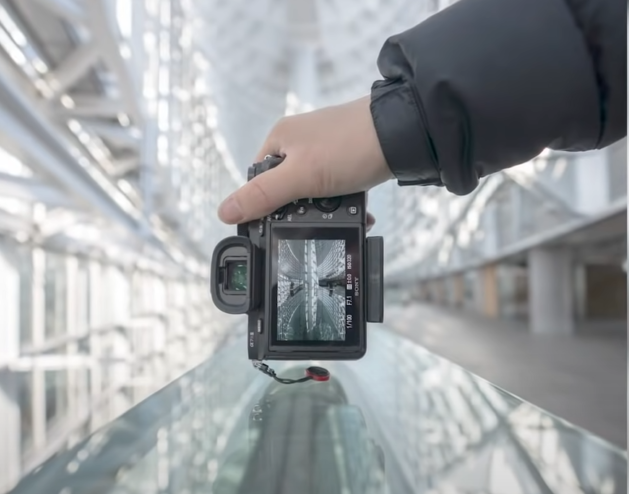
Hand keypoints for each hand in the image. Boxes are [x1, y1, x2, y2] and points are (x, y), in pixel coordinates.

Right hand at [216, 95, 391, 226]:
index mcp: (280, 139)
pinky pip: (336, 189)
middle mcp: (299, 140)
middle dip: (302, 209)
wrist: (404, 134)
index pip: (257, 180)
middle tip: (318, 218)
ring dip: (327, 209)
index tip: (278, 222)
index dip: (265, 204)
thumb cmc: (350, 146)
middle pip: (286, 188)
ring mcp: (325, 149)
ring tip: (343, 214)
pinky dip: (345, 202)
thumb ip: (262, 195)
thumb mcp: (300, 177)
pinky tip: (358, 210)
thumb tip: (224, 211)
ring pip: (314, 192)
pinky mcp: (347, 158)